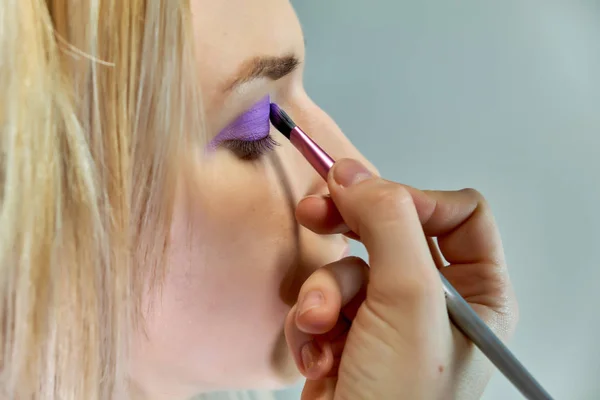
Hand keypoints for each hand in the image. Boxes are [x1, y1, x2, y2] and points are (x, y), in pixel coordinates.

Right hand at [285, 158, 517, 398]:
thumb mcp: (406, 301)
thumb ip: (388, 224)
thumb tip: (357, 174)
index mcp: (477, 294)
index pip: (458, 214)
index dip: (411, 198)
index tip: (368, 196)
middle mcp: (436, 302)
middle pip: (392, 229)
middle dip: (349, 227)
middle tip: (315, 210)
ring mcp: (389, 318)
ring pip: (347, 267)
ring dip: (323, 293)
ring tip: (319, 325)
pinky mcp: (349, 333)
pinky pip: (323, 299)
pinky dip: (311, 324)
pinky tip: (315, 355)